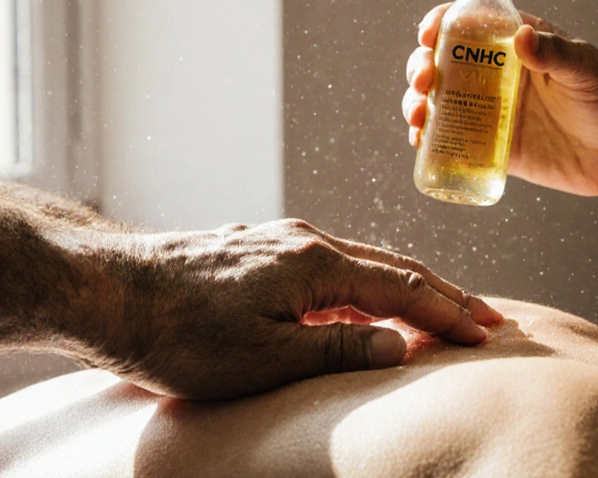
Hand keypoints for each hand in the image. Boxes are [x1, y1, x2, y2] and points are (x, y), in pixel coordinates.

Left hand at [83, 219, 503, 399]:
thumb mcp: (265, 358)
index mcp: (315, 263)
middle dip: (441, 293)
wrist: (105, 292)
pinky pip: (324, 268)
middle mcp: (301, 240)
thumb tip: (399, 346)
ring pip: (356, 263)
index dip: (450, 311)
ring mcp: (274, 241)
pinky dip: (360, 288)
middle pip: (390, 265)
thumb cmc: (179, 334)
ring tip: (435, 313)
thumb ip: (337, 350)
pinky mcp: (250, 252)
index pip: (404, 285)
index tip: (491, 333)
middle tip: (486, 318)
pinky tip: (358, 308)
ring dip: (401, 289)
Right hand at [403, 5, 597, 195]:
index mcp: (514, 42)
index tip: (428, 33)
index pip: (468, 22)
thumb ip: (556, 53)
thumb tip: (522, 35)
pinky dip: (428, 139)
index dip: (440, 22)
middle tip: (423, 81)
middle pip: (441, 61)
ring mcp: (490, 109)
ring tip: (417, 114)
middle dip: (420, 67)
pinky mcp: (492, 145)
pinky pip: (450, 140)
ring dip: (416, 103)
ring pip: (438, 101)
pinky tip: (420, 141)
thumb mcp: (586, 69)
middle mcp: (495, 73)